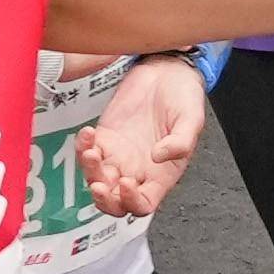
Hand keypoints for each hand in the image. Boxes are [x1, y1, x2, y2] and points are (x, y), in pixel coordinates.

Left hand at [70, 57, 205, 221]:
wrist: (168, 70)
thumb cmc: (184, 97)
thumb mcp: (192, 119)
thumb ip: (180, 141)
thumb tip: (160, 157)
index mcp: (162, 174)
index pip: (144, 203)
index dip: (132, 201)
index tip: (127, 184)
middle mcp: (138, 170)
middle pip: (114, 201)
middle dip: (103, 198)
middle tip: (98, 185)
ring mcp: (119, 155)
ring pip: (97, 178)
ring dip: (89, 171)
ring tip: (92, 150)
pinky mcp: (105, 137)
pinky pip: (87, 151)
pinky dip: (82, 146)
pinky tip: (87, 132)